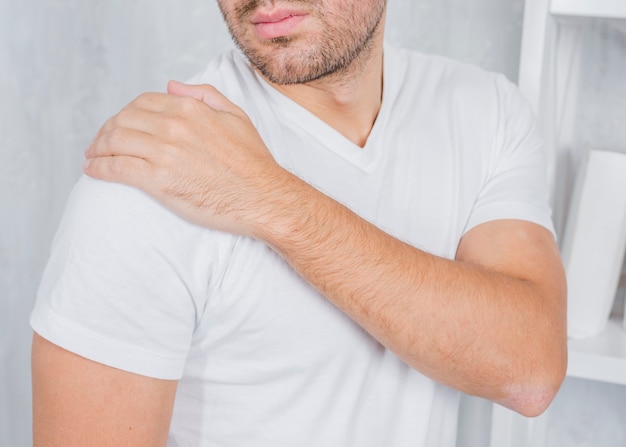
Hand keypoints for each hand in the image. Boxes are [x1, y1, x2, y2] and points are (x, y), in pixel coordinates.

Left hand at [84, 81, 289, 236]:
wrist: (262, 198)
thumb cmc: (253, 162)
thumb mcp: (236, 116)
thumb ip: (204, 95)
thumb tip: (171, 86)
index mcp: (190, 109)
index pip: (143, 102)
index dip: (126, 113)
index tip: (121, 125)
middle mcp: (174, 126)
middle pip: (123, 120)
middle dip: (107, 130)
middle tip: (101, 142)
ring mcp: (164, 153)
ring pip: (115, 142)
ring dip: (98, 147)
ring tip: (93, 156)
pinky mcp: (158, 180)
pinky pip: (117, 168)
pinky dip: (99, 167)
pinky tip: (92, 170)